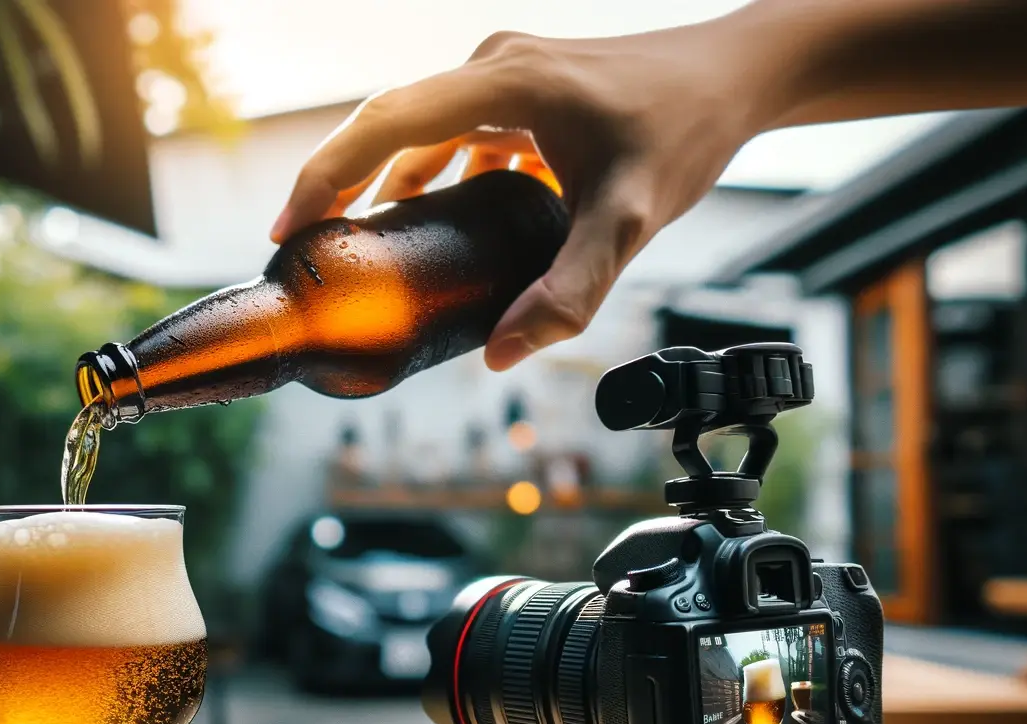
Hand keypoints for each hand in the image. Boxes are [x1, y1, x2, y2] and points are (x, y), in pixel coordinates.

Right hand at [269, 23, 777, 370]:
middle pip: (388, 124)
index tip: (291, 226)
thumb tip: (499, 352)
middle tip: (303, 245)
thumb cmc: (686, 129)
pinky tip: (433, 220)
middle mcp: (492, 67)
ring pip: (419, 130)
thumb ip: (569, 291)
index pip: (387, 124)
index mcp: (504, 83)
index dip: (327, 174)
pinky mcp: (520, 89)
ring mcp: (504, 74)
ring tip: (359, 244)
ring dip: (385, 183)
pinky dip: (429, 174)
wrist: (736, 76)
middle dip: (339, 184)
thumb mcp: (629, 219)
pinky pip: (452, 131)